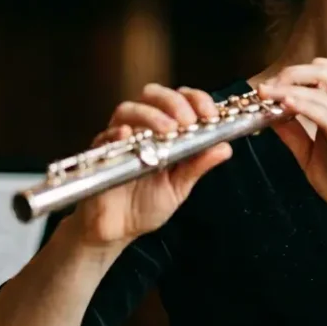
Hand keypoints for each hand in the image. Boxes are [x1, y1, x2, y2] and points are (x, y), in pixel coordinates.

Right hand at [71, 84, 233, 246]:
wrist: (118, 230)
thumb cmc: (147, 205)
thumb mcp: (180, 186)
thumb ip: (198, 166)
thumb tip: (225, 147)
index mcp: (165, 132)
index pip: (180, 101)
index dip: (196, 100)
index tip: (210, 115)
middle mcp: (142, 129)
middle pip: (153, 95)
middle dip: (174, 102)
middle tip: (188, 122)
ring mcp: (120, 139)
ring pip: (129, 109)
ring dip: (151, 115)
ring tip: (167, 131)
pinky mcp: (101, 153)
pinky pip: (105, 136)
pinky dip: (118, 132)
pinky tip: (128, 135)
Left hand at [257, 59, 326, 218]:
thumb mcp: (309, 156)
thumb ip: (294, 136)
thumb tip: (272, 117)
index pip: (321, 75)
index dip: (291, 75)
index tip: (266, 89)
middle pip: (322, 70)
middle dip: (290, 74)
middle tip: (266, 89)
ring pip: (323, 85)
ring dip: (290, 86)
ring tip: (268, 94)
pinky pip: (325, 113)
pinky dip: (303, 105)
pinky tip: (286, 105)